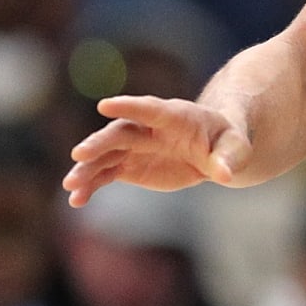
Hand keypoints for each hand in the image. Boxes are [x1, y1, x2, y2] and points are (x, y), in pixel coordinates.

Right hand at [62, 95, 252, 206]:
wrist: (213, 149)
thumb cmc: (226, 141)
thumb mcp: (235, 146)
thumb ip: (229, 157)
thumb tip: (225, 174)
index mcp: (175, 116)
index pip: (150, 109)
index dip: (129, 107)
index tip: (105, 105)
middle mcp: (148, 129)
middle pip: (120, 133)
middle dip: (99, 143)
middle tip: (79, 156)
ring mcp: (135, 147)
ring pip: (106, 155)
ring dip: (87, 169)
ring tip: (70, 186)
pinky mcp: (129, 165)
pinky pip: (105, 174)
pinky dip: (91, 186)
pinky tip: (77, 200)